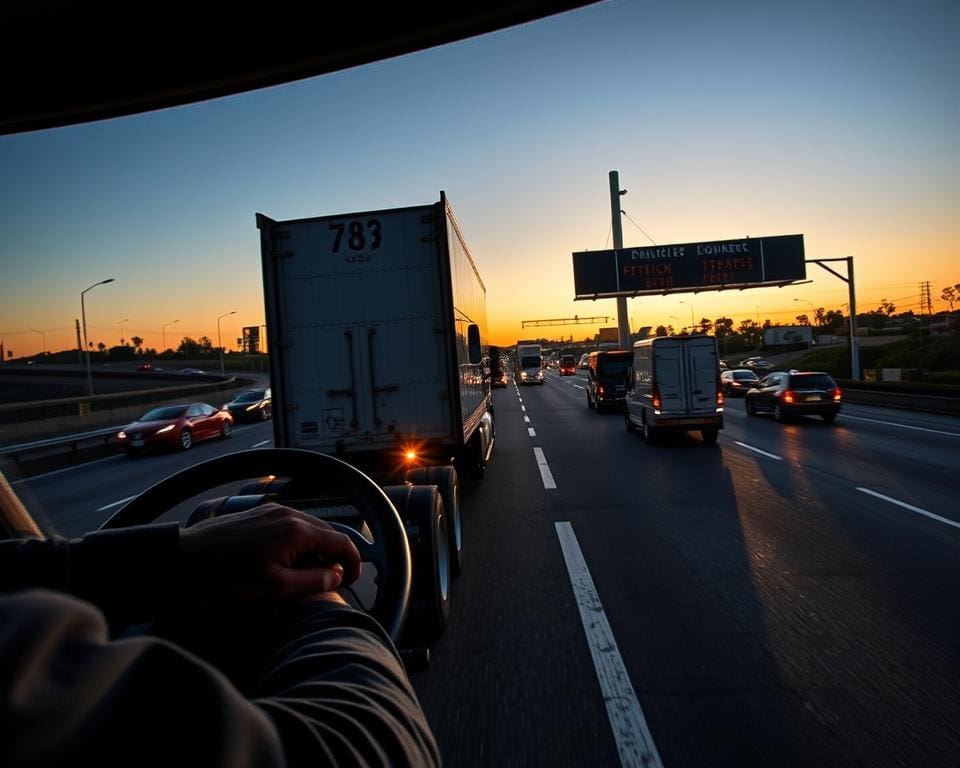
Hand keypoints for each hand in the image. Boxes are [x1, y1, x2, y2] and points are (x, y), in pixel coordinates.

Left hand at [179, 503, 360, 602]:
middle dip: (337, 556)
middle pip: (330, 532)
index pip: (342, 542)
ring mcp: (274, 509)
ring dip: (318, 549)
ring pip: (312, 527)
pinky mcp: (261, 512)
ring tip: (310, 573)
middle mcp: (290, 513)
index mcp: (297, 530)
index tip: (352, 580)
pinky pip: (294, 524)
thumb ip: (313, 581)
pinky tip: (289, 560)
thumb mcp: (275, 588)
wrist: (185, 558)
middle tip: (334, 580)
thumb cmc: (226, 575)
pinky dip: (301, 541)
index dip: (354, 563)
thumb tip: (337, 575)